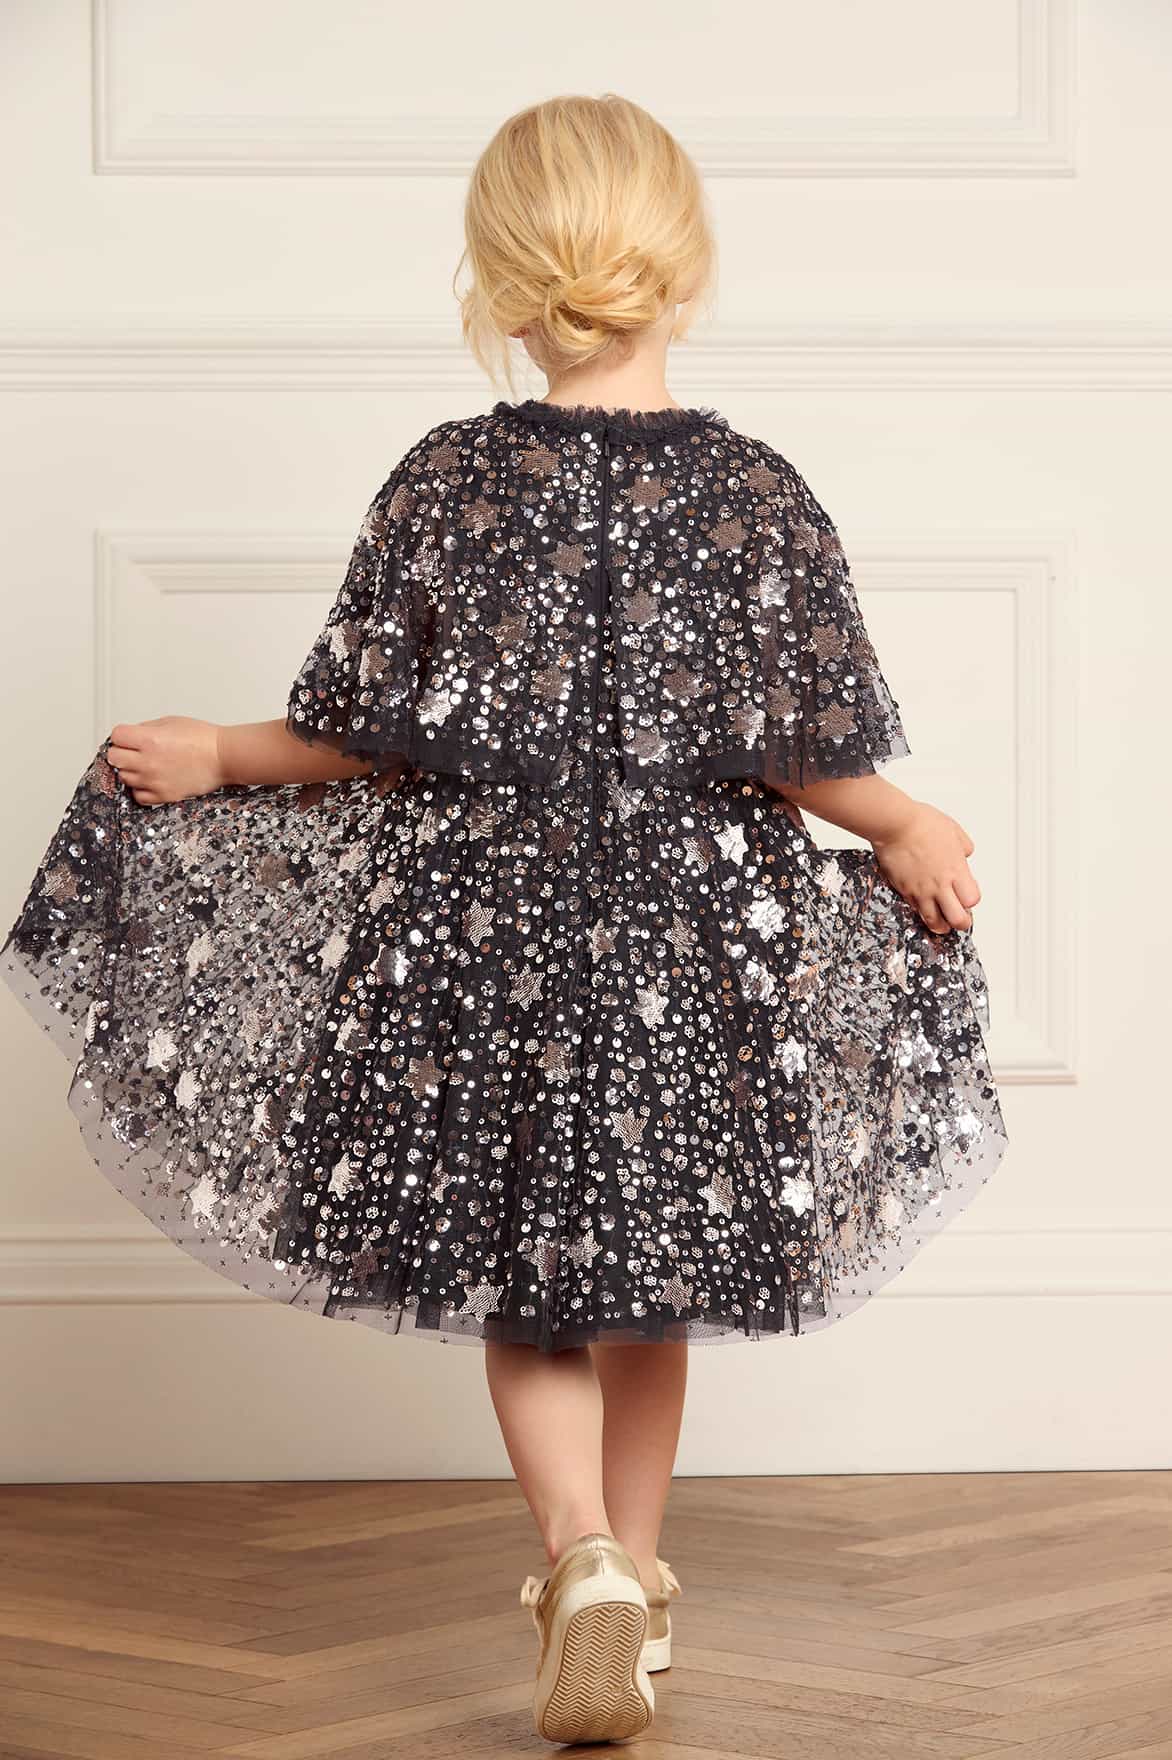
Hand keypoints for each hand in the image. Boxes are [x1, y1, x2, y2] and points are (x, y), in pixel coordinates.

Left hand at [105, 716, 224, 805]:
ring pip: (124, 777)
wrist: (223, 757)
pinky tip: (151, 780)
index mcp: (149, 739)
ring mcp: (154, 781)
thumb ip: (145, 729)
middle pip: (114, 758)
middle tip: (133, 751)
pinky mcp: (163, 795)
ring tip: (147, 765)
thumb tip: (129, 737)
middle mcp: (148, 761)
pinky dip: (141, 789)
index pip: (115, 736)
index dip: (122, 735)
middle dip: (121, 752)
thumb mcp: (170, 722)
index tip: (128, 737)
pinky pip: (137, 796)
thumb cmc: (203, 739)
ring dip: (131, 771)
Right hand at [871, 800, 980, 933]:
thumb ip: (963, 846)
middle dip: (961, 922)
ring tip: (941, 921)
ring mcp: (921, 890)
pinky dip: (921, 912)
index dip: (971, 900)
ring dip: (940, 924)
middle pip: (958, 920)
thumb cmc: (921, 823)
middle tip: (959, 918)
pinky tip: (922, 906)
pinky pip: (915, 910)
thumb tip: (964, 854)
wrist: (894, 825)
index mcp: (956, 870)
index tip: (967, 895)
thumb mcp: (953, 829)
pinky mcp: (904, 890)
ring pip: (935, 922)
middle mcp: (940, 885)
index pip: (972, 900)